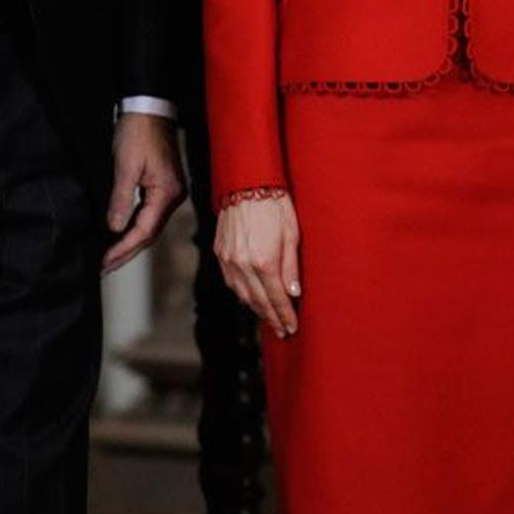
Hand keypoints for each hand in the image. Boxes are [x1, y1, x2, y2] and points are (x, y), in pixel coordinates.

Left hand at [102, 114, 185, 273]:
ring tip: (111, 257)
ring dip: (131, 242)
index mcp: (167, 193)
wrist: (150, 108)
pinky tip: (123, 234)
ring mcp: (171, 191)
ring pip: (151, 225)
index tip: (106, 260)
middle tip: (106, 266)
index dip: (124, 248)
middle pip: (150, 233)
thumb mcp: (125, 166)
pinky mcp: (164, 186)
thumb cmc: (139, 131)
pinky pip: (150, 214)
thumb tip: (115, 228)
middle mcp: (174, 196)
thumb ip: (121, 199)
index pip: (145, 230)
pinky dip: (136, 227)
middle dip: (127, 251)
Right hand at [215, 195, 300, 339]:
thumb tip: (294, 293)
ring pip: (242, 295)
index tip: (292, 327)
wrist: (246, 182)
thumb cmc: (274, 203)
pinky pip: (230, 281)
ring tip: (269, 318)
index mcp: (264, 261)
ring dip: (256, 309)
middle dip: (272, 318)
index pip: (277, 298)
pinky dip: (241, 293)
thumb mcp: (292, 233)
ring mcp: (229, 260)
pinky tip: (250, 297)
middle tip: (282, 330)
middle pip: (259, 301)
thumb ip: (291, 266)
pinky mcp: (220, 252)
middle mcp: (243, 264)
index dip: (285, 315)